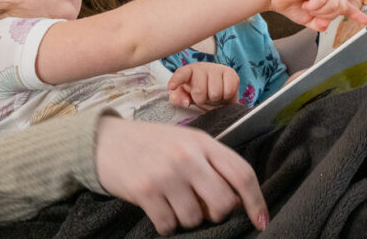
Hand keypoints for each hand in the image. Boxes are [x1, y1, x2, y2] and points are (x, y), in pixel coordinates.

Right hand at [95, 116, 268, 233]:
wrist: (105, 140)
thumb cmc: (150, 143)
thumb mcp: (185, 141)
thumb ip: (211, 163)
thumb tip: (235, 200)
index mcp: (202, 142)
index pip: (242, 173)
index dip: (256, 201)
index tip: (261, 220)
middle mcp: (187, 156)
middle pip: (223, 203)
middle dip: (216, 214)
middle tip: (202, 207)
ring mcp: (166, 174)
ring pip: (195, 218)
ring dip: (186, 218)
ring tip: (172, 201)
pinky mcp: (145, 191)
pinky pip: (169, 226)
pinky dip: (166, 224)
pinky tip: (158, 208)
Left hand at [167, 63, 239, 109]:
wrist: (220, 96)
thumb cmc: (199, 94)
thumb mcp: (185, 97)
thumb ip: (178, 98)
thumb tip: (185, 101)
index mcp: (188, 72)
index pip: (181, 74)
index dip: (176, 80)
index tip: (171, 87)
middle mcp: (201, 68)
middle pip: (199, 90)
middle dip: (202, 99)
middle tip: (204, 97)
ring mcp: (216, 68)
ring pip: (215, 92)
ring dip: (215, 98)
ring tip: (214, 95)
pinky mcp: (230, 72)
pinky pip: (229, 90)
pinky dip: (227, 96)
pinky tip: (224, 93)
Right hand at [269, 0, 366, 31]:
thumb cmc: (289, 4)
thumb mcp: (307, 19)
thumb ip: (319, 24)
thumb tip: (326, 26)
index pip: (344, 5)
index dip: (355, 13)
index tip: (366, 20)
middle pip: (339, 7)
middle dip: (325, 15)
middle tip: (310, 12)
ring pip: (332, 4)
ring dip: (318, 10)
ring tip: (306, 6)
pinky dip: (313, 5)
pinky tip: (305, 2)